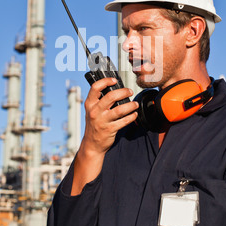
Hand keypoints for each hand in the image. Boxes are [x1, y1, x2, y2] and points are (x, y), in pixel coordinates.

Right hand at [71, 77, 137, 194]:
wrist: (92, 144)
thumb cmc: (94, 124)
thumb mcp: (92, 111)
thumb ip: (100, 101)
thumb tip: (115, 89)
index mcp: (89, 104)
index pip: (95, 88)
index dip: (106, 81)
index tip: (114, 80)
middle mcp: (94, 111)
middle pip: (110, 96)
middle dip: (123, 92)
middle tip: (130, 91)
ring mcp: (102, 121)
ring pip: (119, 110)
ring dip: (130, 105)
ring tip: (135, 104)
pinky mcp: (110, 130)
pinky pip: (124, 121)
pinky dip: (131, 117)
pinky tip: (134, 114)